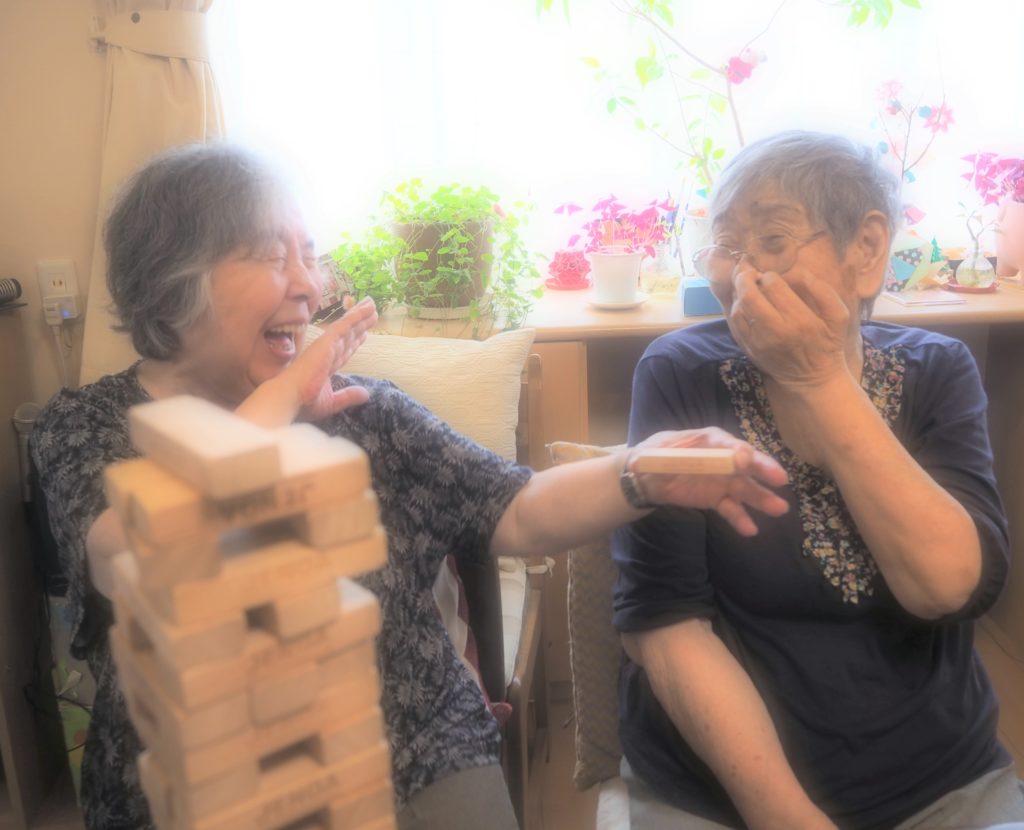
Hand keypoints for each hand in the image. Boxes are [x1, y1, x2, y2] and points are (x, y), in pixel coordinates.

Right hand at [292, 298, 378, 420]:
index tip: (364, 333)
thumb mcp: (333, 401)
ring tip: (373, 305)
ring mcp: (327, 346)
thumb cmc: (304, 401)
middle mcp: (328, 353)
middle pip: (348, 336)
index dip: (354, 341)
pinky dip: (356, 316)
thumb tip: (366, 395)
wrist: (290, 397)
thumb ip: (349, 396)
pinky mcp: (328, 341)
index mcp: (326, 366)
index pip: (343, 350)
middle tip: (372, 314)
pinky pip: (345, 325)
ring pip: (348, 327)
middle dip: (360, 325)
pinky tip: (367, 308)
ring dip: (361, 316)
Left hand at [633, 427, 787, 535]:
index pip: (727, 444)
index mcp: (709, 440)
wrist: (648, 477)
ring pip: (745, 488)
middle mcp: (723, 458)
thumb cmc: (655, 455)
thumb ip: (663, 457)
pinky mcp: (718, 498)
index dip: (736, 451)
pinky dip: (740, 518)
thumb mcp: (656, 452)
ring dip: (762, 498)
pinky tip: (750, 529)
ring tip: (779, 508)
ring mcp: (723, 480)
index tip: (746, 460)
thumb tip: (646, 462)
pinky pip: (731, 508)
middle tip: (780, 478)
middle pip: (746, 464)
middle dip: (763, 470)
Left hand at [728, 265, 850, 389]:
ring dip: (739, 294)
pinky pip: (735, 324)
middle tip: (748, 272)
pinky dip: (736, 309)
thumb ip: (822, 290)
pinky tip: (744, 304)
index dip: (769, 275)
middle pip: (749, 296)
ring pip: (738, 309)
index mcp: (799, 320)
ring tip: (746, 287)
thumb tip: (797, 272)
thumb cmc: (828, 343)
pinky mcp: (749, 349)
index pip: (773, 286)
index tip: (772, 277)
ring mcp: (759, 342)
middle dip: (745, 278)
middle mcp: (776, 331)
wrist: (813, 378)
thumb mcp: (838, 315)